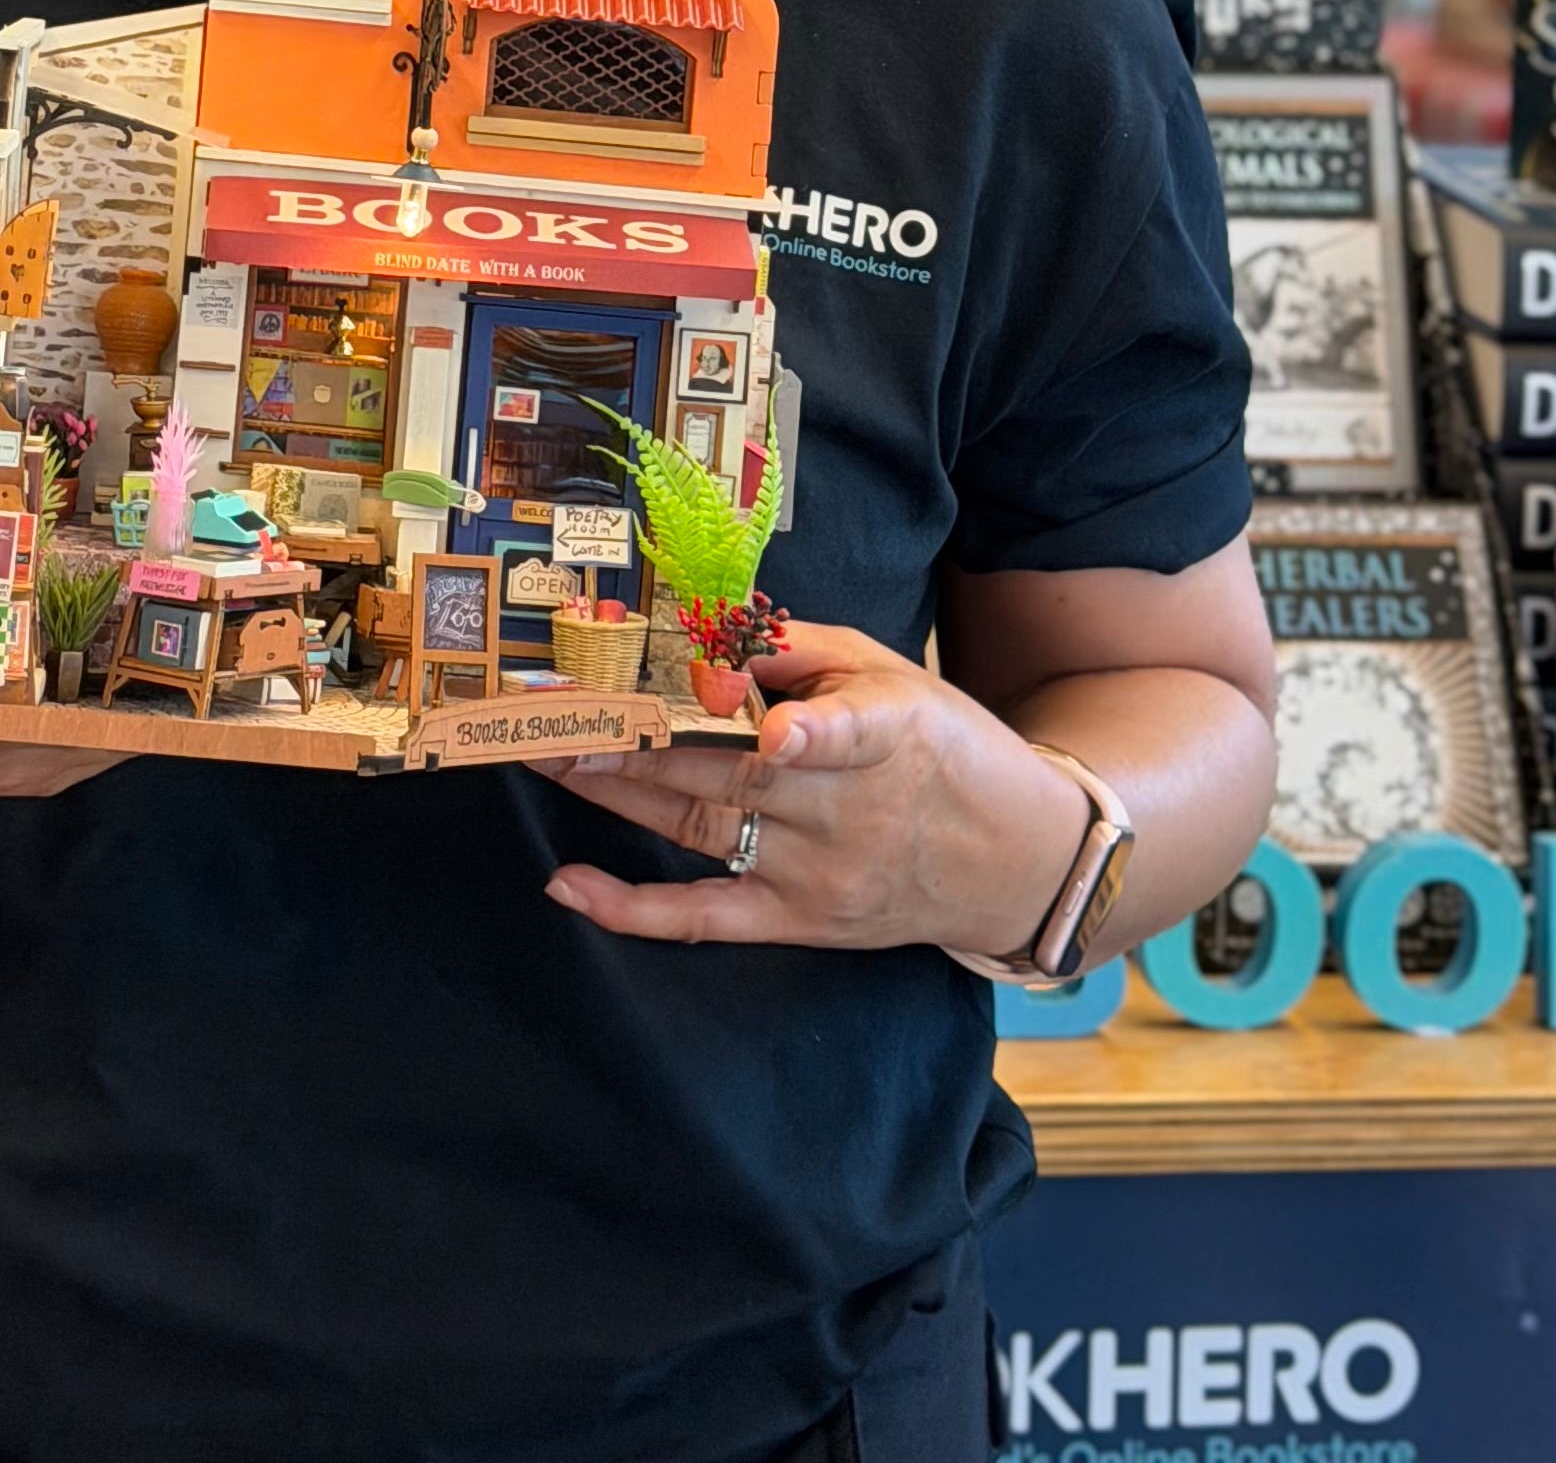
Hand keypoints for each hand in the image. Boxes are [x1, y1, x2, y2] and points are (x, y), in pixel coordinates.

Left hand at [540, 620, 1086, 951]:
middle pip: (728, 770)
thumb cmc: (944, 746)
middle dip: (634, 736)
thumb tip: (712, 635)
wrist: (1014, 860)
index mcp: (887, 733)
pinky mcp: (797, 920)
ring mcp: (817, 874)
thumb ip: (804, 651)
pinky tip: (569, 883)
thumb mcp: (894, 676)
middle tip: (553, 707)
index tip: (776, 729)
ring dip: (613, 790)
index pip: (848, 733)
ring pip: (700, 826)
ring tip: (540, 754)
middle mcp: (849, 811)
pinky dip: (633, 908)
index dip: (811, 731)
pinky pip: (705, 919)